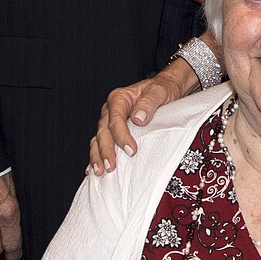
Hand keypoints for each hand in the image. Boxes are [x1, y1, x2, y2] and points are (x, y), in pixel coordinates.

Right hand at [89, 60, 198, 174]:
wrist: (166, 88)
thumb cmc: (162, 89)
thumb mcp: (160, 92)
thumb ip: (149, 103)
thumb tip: (138, 118)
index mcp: (120, 98)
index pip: (115, 119)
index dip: (121, 136)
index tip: (131, 150)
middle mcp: (111, 109)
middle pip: (103, 131)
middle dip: (106, 150)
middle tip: (112, 166)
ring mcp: (110, 121)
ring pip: (98, 139)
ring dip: (97, 156)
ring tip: (100, 171)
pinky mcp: (113, 131)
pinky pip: (100, 144)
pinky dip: (97, 156)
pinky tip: (94, 168)